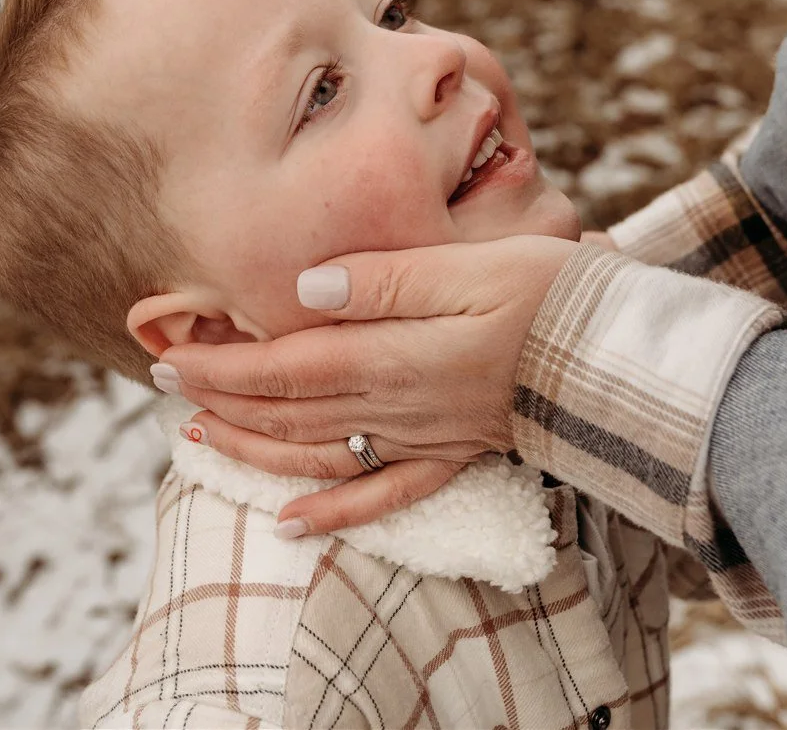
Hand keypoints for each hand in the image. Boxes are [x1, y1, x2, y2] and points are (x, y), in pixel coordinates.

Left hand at [158, 233, 581, 532]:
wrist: (621, 354)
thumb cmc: (549, 293)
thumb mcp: (467, 265)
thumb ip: (384, 279)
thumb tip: (307, 290)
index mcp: (395, 353)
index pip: (286, 363)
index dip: (223, 363)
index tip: (169, 352)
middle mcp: (400, 405)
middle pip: (291, 410)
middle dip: (222, 398)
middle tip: (165, 386)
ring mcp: (426, 437)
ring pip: (321, 454)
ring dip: (257, 448)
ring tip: (204, 436)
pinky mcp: (456, 453)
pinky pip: (383, 495)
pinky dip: (333, 511)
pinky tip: (293, 522)